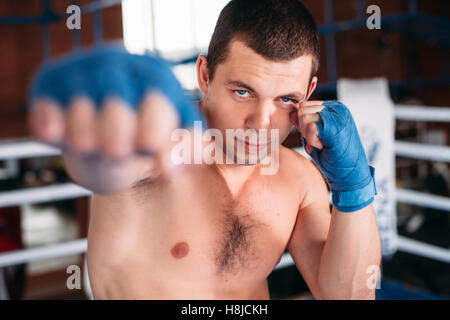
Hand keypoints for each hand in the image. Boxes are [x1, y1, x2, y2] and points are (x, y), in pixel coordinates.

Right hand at [28, 45, 203, 174]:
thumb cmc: (149, 134)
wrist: (111, 132)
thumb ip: (185, 149)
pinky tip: (52, 135)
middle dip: (115, 122)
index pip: (156, 89)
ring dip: (82, 128)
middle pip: (114, 85)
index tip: (149, 146)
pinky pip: (46, 101)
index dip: (153, 118)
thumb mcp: (175, 139)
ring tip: (89, 147)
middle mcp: (117, 63)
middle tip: (117, 152)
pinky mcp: (51, 82)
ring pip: (78, 97)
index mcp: (155, 74)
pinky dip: (48, 120)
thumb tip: (169, 166)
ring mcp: (83, 69)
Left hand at [290, 100, 375, 211]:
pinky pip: (311, 127)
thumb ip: (304, 124)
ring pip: (304, 116)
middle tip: (319, 141)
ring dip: (309, 135)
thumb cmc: (333, 158)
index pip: (304, 105)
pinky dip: (312, 140)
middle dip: (304, 128)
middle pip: (302, 109)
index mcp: (333, 108)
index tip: (317, 137)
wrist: (349, 174)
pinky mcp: (336, 126)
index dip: (303, 123)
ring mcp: (338, 115)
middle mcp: (337, 108)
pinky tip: (323, 146)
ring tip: (322, 144)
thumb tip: (291, 113)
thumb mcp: (314, 137)